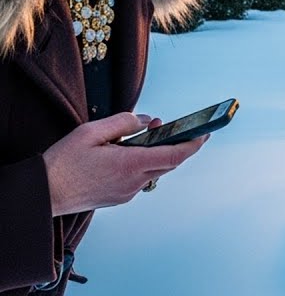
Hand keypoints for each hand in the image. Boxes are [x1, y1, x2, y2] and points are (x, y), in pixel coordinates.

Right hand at [42, 112, 207, 215]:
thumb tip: (148, 121)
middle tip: (167, 126)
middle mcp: (133, 182)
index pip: (175, 155)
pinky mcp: (119, 198)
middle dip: (173, 144)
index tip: (206, 132)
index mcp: (130, 165)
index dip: (194, 143)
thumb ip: (124, 122)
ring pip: (154, 171)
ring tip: (142, 137)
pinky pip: (140, 179)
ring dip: (155, 154)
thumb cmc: (63, 162)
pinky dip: (141, 165)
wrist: (43, 194)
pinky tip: (126, 154)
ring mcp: (127, 193)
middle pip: (168, 163)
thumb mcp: (91, 131)